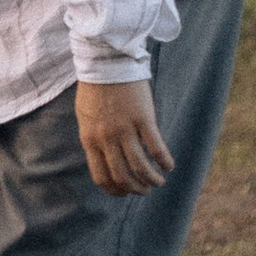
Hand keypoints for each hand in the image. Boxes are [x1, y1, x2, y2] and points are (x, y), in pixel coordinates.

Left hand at [77, 76, 173, 196]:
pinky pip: (156, 147)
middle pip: (123, 176)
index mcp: (90, 139)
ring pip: (140, 166)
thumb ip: (94, 139)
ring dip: (151, 179)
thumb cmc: (95, 90)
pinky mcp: (143, 118)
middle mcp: (106, 138)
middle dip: (136, 188)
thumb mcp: (86, 118)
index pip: (102, 176)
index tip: (125, 193)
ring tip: (159, 182)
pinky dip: (164, 160)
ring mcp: (125, 129)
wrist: (106, 63)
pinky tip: (169, 165)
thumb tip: (105, 159)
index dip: (115, 190)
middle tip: (146, 190)